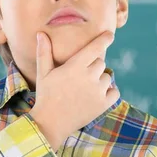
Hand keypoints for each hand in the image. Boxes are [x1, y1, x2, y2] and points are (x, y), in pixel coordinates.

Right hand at [29, 30, 119, 150]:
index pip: (96, 48)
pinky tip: (97, 95)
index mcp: (76, 66)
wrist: (50, 123)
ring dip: (100, 80)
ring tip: (85, 89)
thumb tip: (41, 33)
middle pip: (101, 63)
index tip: (110, 34)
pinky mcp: (103, 104)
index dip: (105, 39)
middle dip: (93, 66)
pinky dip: (110, 92)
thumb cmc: (45, 95)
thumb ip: (44, 52)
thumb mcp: (43, 73)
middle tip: (80, 77)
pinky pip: (115, 92)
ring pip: (107, 77)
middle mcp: (89, 76)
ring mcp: (97, 91)